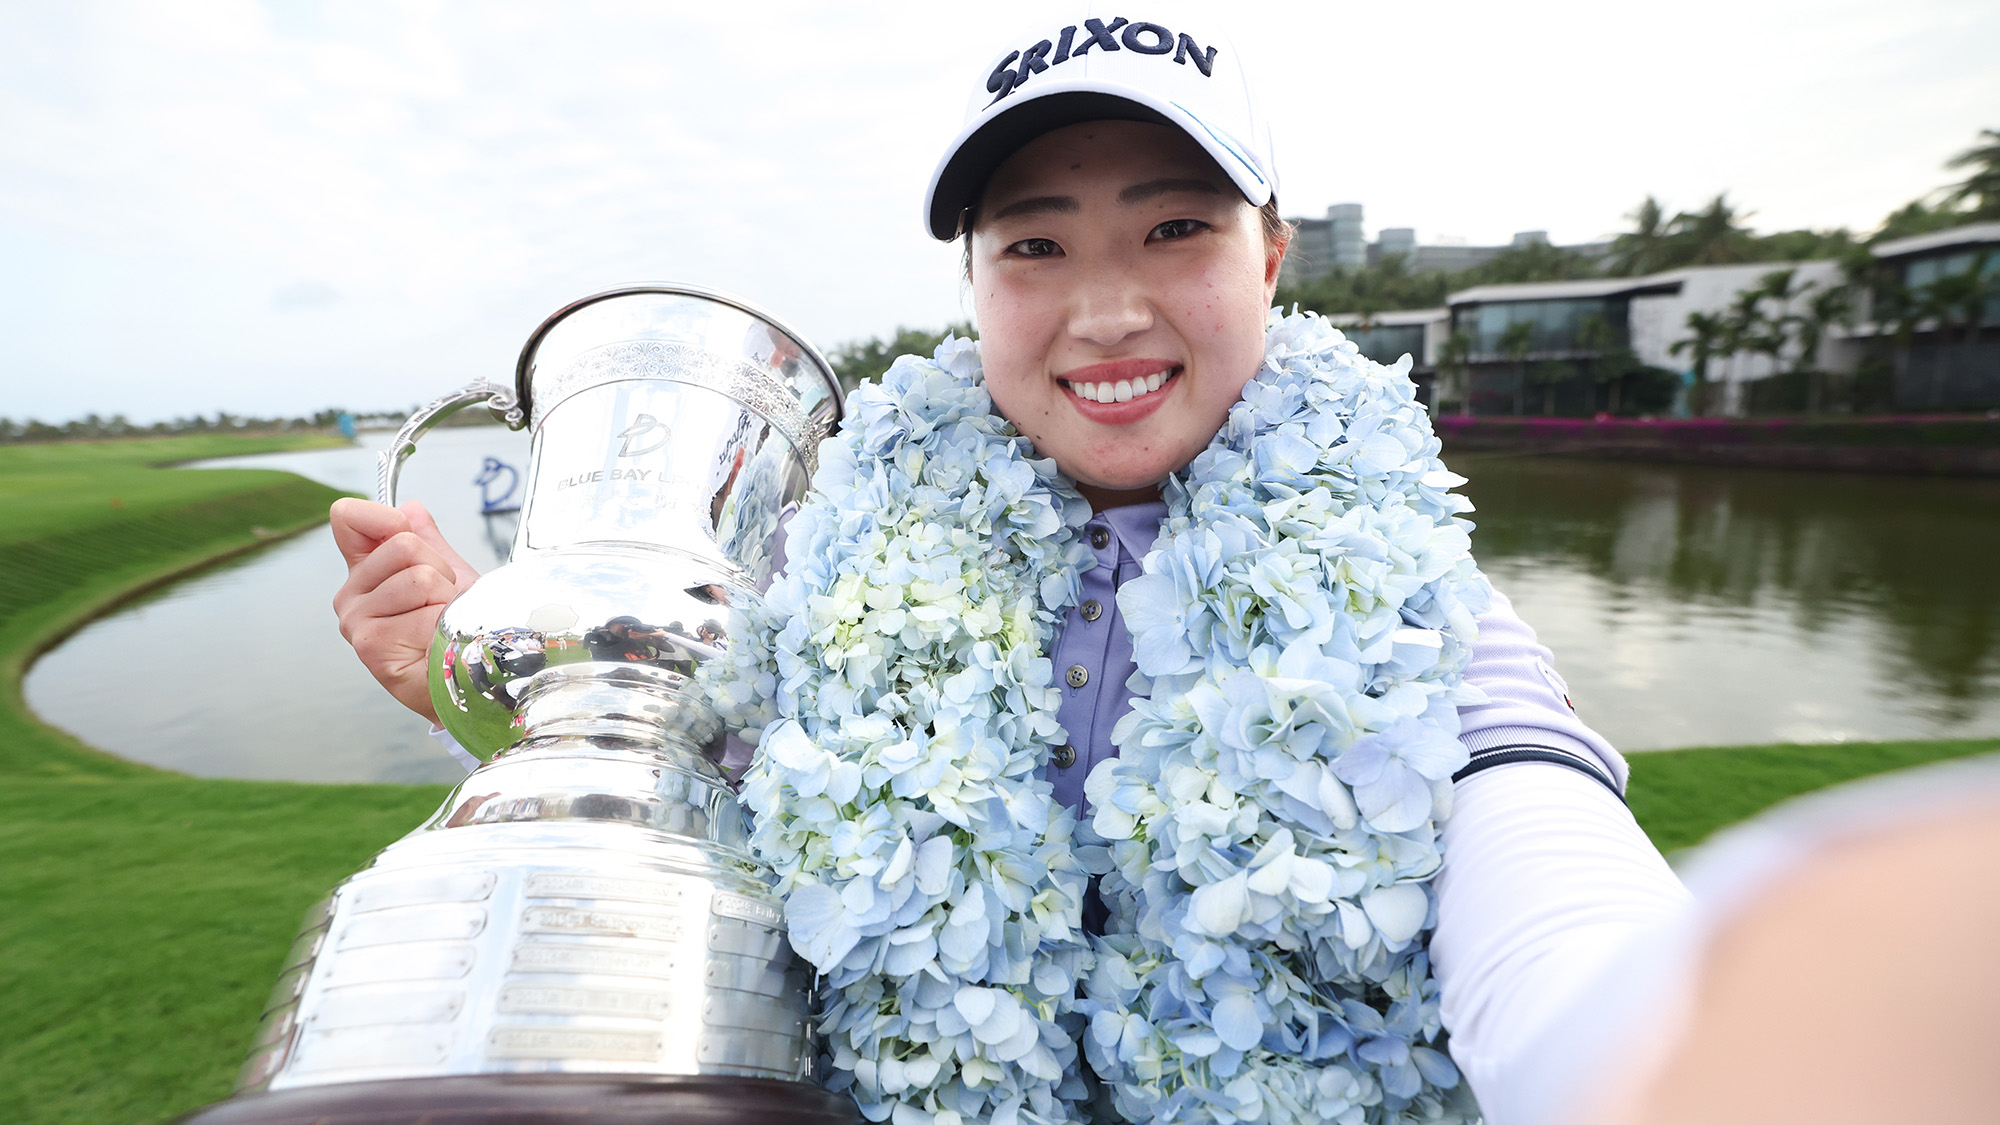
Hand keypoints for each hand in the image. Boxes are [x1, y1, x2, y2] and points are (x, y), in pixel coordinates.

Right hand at [330, 498, 478, 723]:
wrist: (469, 679)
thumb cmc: (456, 629)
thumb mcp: (448, 575)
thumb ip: (428, 541)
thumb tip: (410, 506)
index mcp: (365, 572)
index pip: (347, 517)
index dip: (385, 517)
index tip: (409, 535)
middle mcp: (352, 595)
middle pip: (401, 543)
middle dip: (439, 567)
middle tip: (443, 599)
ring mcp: (356, 621)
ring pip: (417, 577)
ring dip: (445, 599)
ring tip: (442, 623)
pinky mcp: (370, 644)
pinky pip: (422, 612)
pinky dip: (443, 625)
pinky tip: (436, 644)